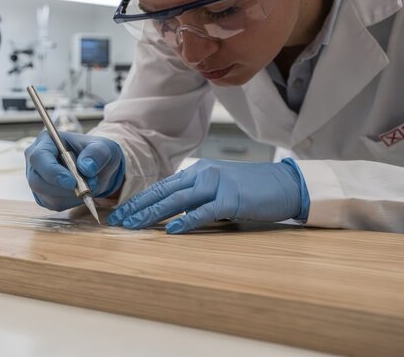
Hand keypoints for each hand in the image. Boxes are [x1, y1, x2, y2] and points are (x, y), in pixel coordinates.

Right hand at [25, 131, 124, 210]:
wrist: (96, 168)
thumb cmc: (96, 153)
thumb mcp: (103, 148)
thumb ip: (96, 154)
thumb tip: (86, 168)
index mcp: (45, 141)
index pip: (39, 157)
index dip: (52, 172)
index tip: (72, 182)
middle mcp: (36, 161)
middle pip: (37, 181)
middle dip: (62, 189)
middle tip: (87, 189)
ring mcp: (37, 180)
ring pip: (47, 197)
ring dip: (71, 197)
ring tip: (89, 186)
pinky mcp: (43, 196)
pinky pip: (54, 205)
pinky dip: (71, 202)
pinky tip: (81, 193)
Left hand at [107, 159, 306, 233]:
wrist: (285, 184)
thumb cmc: (251, 188)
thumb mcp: (218, 188)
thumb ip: (196, 197)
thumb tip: (175, 213)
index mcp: (197, 172)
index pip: (161, 187)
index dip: (139, 200)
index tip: (121, 213)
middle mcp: (203, 174)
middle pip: (163, 192)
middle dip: (137, 207)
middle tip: (118, 220)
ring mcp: (217, 185)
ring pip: (177, 200)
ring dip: (152, 213)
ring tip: (134, 225)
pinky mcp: (231, 199)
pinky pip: (204, 211)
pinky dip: (187, 221)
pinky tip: (171, 230)